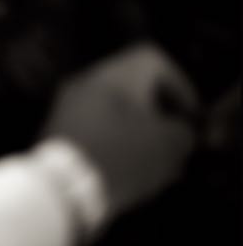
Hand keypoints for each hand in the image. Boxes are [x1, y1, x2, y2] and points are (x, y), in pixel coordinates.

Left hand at [43, 43, 197, 216]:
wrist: (61, 185)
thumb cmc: (120, 155)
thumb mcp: (168, 145)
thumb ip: (182, 132)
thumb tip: (180, 131)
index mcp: (115, 74)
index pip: (153, 60)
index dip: (180, 86)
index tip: (189, 116)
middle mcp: (87, 80)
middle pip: (132, 87)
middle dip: (157, 114)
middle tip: (173, 142)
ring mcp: (66, 104)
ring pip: (112, 110)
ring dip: (135, 132)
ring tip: (153, 164)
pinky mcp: (55, 130)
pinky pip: (93, 128)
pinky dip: (112, 143)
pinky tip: (125, 170)